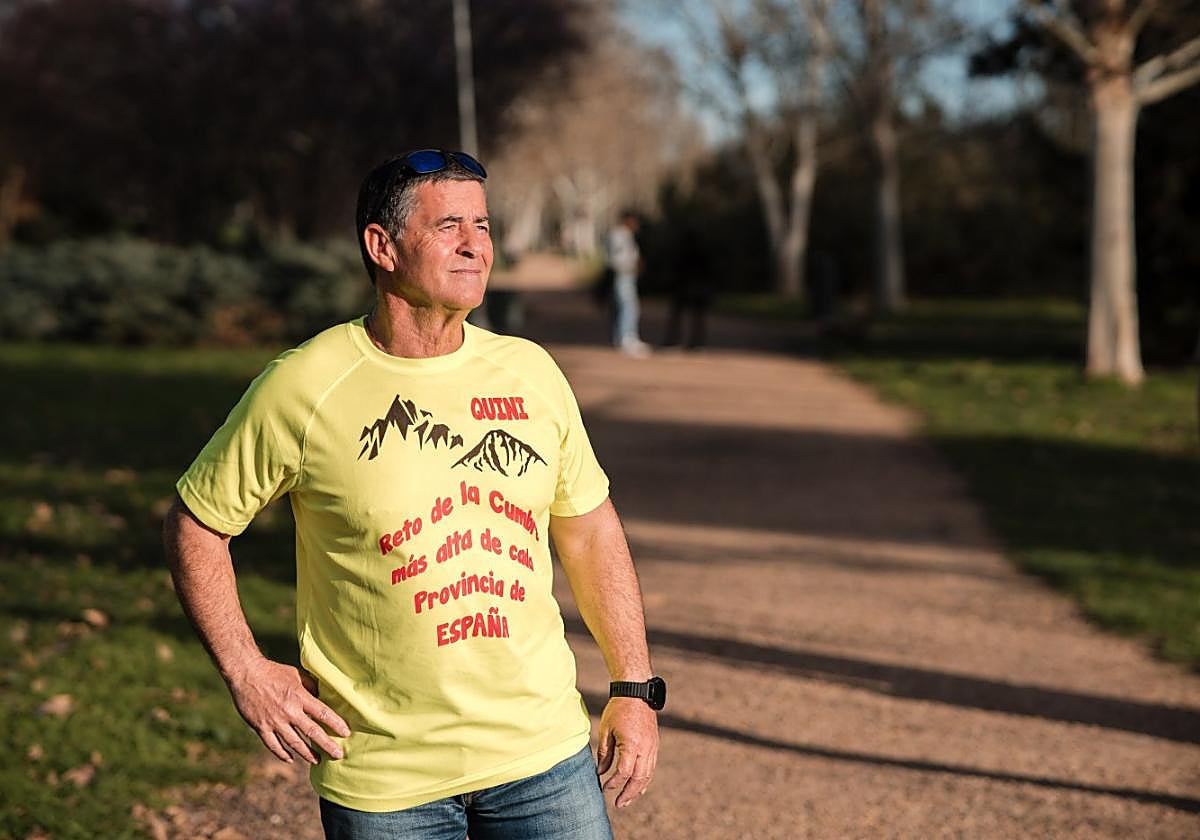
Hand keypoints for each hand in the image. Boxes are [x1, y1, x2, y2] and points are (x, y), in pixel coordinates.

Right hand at [226, 658, 350, 764]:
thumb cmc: (273, 671)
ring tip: (317, 760)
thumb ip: (310, 686)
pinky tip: (290, 758)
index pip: (322, 713)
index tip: (346, 733)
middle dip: (326, 745)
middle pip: (311, 731)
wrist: (246, 673)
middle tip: (338, 755)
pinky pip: (273, 745)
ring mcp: (274, 721)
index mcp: (299, 696)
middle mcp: (289, 711)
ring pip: (294, 742)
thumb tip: (323, 696)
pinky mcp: (261, 727)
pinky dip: (282, 753)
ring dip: (307, 753)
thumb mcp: (296, 674)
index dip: (336, 724)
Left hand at [596, 698, 658, 807]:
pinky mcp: (654, 744)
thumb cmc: (618, 709)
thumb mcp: (606, 730)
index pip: (623, 772)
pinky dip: (645, 778)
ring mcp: (652, 747)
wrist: (637, 692)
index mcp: (631, 745)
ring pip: (648, 775)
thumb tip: (600, 772)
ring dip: (638, 789)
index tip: (604, 787)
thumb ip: (604, 753)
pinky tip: (638, 785)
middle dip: (629, 793)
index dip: (613, 783)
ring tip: (628, 799)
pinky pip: (651, 766)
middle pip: (639, 779)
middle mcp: (645, 748)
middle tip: (619, 804)